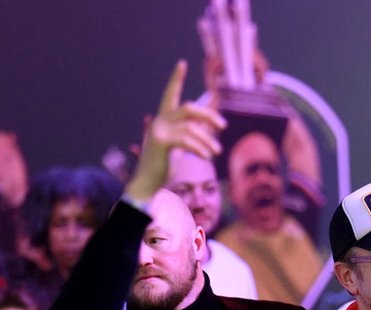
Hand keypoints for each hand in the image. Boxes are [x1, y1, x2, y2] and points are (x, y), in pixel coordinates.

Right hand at [126, 61, 225, 202]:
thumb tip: (213, 123)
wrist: (148, 184)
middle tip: (222, 126)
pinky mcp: (160, 142)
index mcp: (163, 120)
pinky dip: (200, 147)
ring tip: (216, 152)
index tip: (182, 64)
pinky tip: (207, 156)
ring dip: (208, 139)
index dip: (176, 79)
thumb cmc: (164, 166)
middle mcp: (159, 121)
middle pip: (189, 108)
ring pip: (191, 126)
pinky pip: (186, 139)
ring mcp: (158, 130)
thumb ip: (193, 132)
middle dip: (208, 115)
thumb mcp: (181, 146)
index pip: (170, 95)